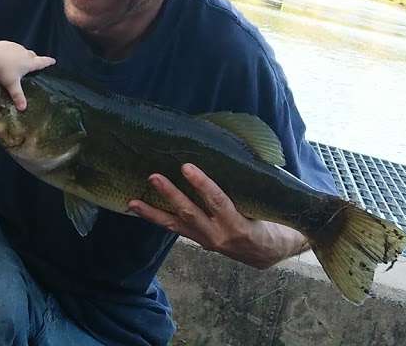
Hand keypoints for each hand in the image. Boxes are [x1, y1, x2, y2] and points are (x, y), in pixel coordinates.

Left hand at [0, 41, 54, 109]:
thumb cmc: (3, 70)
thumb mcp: (11, 84)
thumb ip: (18, 96)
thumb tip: (23, 108)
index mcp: (29, 63)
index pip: (42, 62)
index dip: (48, 62)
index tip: (53, 61)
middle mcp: (24, 53)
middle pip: (33, 55)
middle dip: (35, 58)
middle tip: (35, 62)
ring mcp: (16, 47)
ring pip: (23, 50)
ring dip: (24, 55)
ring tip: (20, 60)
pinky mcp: (7, 44)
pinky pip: (13, 48)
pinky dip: (13, 52)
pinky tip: (7, 56)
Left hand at [127, 163, 307, 268]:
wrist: (270, 253)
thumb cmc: (272, 221)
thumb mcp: (268, 207)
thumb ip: (251, 187)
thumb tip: (243, 152)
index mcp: (238, 226)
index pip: (218, 202)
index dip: (202, 185)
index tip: (187, 167)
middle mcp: (219, 235)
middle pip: (190, 213)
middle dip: (170, 194)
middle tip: (154, 176)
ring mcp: (206, 240)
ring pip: (175, 225)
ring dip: (153, 213)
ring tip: (133, 202)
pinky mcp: (198, 241)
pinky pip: (175, 229)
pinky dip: (157, 219)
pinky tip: (138, 209)